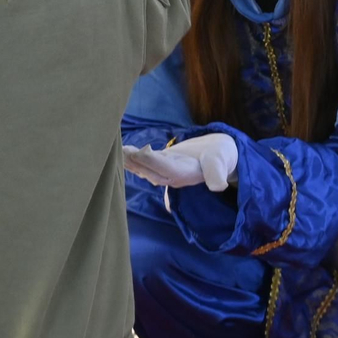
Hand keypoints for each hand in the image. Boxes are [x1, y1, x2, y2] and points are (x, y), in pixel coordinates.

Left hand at [122, 133, 238, 191]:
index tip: (140, 151)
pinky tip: (120, 154)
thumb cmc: (221, 156)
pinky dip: (132, 160)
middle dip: (135, 163)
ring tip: (116, 152)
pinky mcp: (162, 166)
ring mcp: (166, 173)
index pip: (167, 168)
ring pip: (145, 170)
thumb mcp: (222, 162)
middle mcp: (173, 177)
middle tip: (120, 151)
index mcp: (186, 174)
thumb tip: (219, 186)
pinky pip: (145, 165)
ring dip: (130, 162)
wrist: (219, 157)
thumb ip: (218, 173)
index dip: (153, 161)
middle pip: (151, 172)